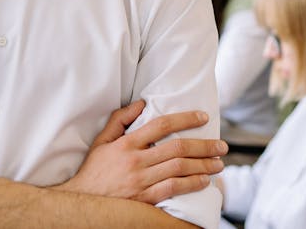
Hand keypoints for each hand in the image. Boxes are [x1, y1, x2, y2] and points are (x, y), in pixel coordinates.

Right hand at [56, 100, 226, 203]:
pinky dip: (191, 184)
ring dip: (203, 165)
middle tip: (221, 146)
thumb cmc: (94, 170)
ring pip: (179, 169)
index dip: (185, 119)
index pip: (161, 125)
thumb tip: (141, 103)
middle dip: (204, 146)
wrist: (83, 202)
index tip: (203, 118)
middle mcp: (136, 161)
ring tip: (218, 164)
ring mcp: (141, 181)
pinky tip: (204, 181)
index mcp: (126, 144)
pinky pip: (173, 189)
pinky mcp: (144, 199)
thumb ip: (120, 120)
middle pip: (177, 148)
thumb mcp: (101, 141)